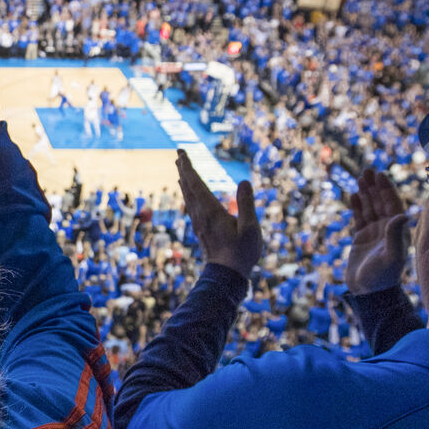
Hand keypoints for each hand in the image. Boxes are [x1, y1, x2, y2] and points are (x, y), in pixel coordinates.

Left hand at [176, 151, 261, 276]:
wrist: (226, 276)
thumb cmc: (241, 253)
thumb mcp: (250, 228)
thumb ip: (246, 204)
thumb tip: (244, 181)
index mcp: (210, 211)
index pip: (196, 183)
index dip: (188, 167)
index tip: (181, 152)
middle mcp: (200, 215)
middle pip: (188, 187)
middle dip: (183, 169)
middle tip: (178, 153)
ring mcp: (199, 223)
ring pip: (188, 197)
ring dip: (184, 180)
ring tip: (180, 169)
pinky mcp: (201, 229)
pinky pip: (191, 206)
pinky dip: (188, 194)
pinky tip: (189, 194)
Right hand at [345, 168, 409, 294]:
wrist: (368, 291)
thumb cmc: (382, 276)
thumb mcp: (391, 257)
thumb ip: (396, 236)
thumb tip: (401, 215)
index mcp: (397, 231)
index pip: (392, 204)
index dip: (386, 189)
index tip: (379, 175)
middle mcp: (387, 228)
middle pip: (381, 202)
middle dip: (375, 186)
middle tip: (367, 170)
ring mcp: (374, 232)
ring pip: (370, 207)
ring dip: (366, 193)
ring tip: (359, 178)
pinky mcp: (362, 237)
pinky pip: (360, 217)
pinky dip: (357, 206)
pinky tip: (353, 195)